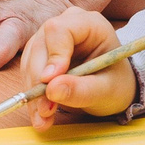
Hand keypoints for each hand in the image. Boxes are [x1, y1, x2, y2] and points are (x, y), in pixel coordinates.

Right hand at [20, 8, 129, 123]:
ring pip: (30, 61)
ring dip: (33, 93)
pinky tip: (41, 114)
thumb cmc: (116, 83)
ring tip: (43, 119)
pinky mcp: (41, 54)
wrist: (112, 87)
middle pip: (40, 46)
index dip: (53, 55)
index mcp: (90, 24)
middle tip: (45, 111)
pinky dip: (33, 96)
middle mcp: (66, 25)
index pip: (60, 30)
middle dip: (39, 81)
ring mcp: (51, 38)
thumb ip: (82, 89)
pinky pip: (29, 72)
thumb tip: (52, 90)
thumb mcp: (106, 90)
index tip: (49, 82)